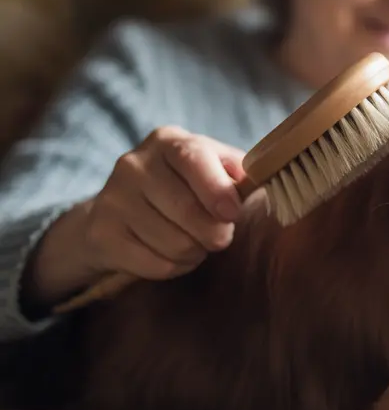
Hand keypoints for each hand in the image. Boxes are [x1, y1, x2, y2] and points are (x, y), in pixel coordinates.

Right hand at [24, 127, 247, 308]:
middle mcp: (134, 164)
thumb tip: (267, 178)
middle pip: (185, 209)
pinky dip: (174, 267)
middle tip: (221, 236)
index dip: (217, 189)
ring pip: (173, 242)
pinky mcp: (100, 233)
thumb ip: (239, 173)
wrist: (121, 210)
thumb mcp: (214, 168)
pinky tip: (172, 255)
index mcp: (168, 141)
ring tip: (195, 243)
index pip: (192, 158)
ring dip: (195, 252)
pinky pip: (154, 264)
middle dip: (214, 232)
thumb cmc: (186, 187)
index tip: (232, 213)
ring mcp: (112, 198)